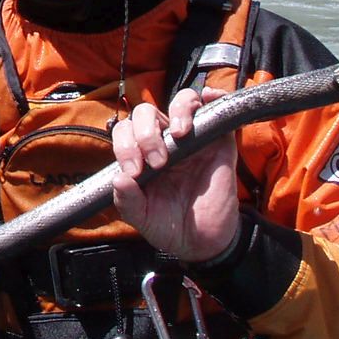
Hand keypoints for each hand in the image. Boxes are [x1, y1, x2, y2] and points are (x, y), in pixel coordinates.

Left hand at [110, 88, 239, 262]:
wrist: (204, 242)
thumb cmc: (170, 226)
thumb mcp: (142, 217)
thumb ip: (127, 201)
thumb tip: (119, 179)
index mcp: (141, 156)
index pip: (125, 131)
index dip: (125, 146)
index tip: (135, 172)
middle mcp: (165, 143)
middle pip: (146, 113)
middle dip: (145, 134)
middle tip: (157, 163)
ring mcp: (193, 140)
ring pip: (182, 102)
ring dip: (176, 112)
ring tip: (178, 135)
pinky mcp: (219, 142)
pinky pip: (218, 109)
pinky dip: (214, 96)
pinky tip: (210, 98)